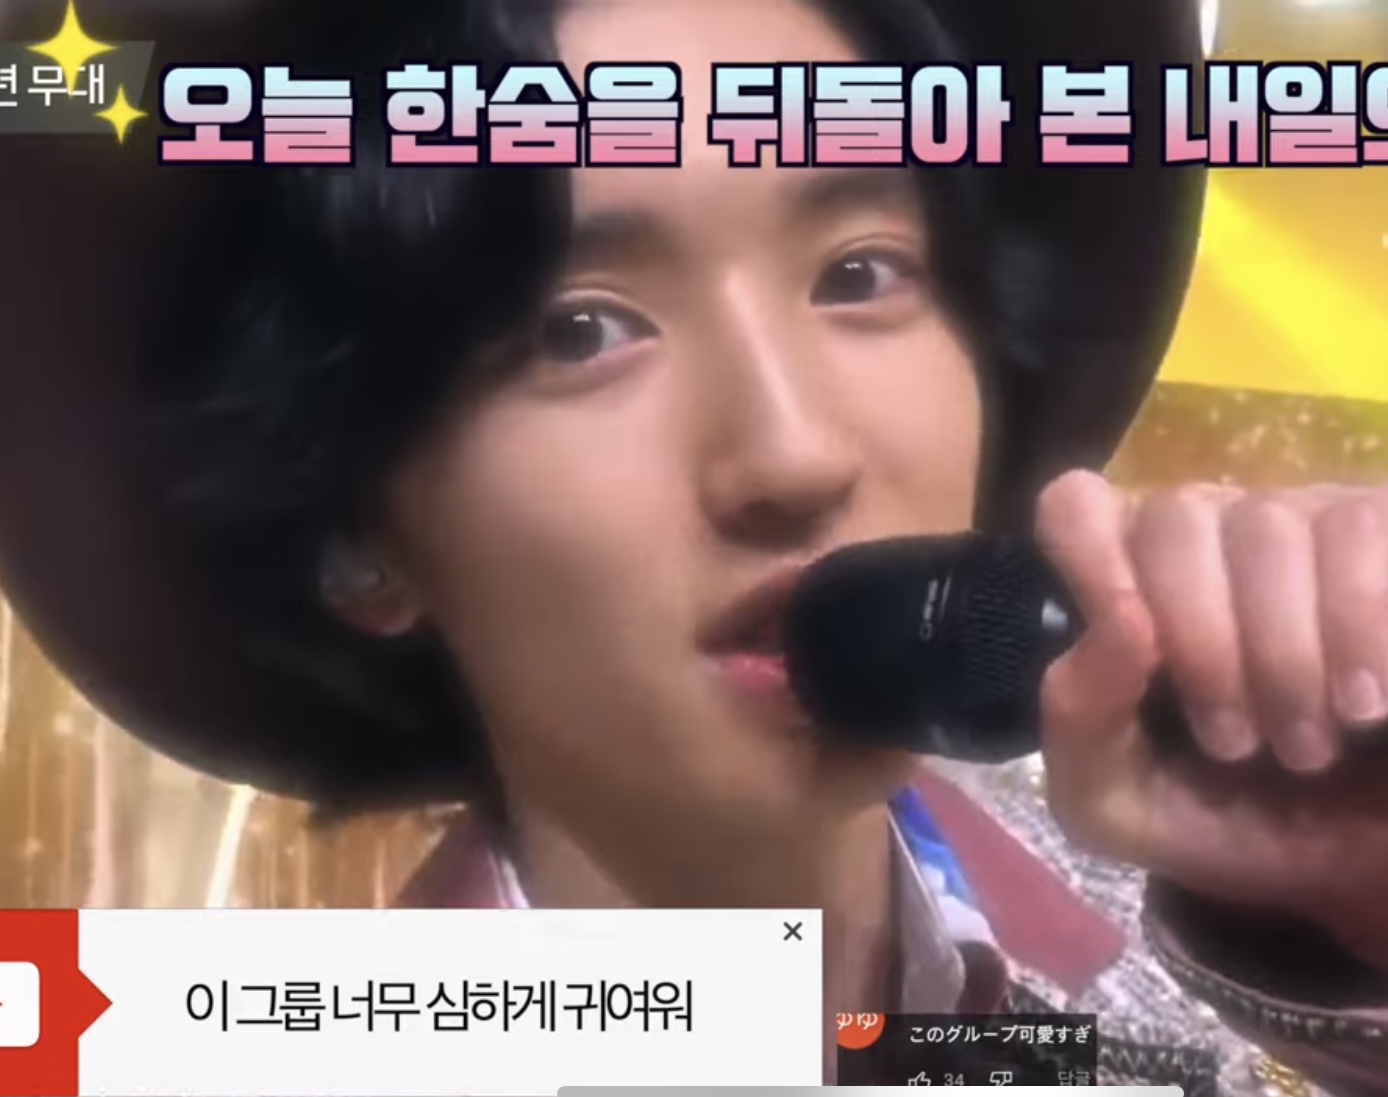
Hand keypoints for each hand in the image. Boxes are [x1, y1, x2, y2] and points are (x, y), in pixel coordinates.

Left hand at [1035, 470, 1387, 970]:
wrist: (1349, 867)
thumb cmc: (1224, 817)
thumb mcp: (1116, 801)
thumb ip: (1079, 716)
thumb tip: (1123, 620)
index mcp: (1124, 583)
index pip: (1077, 507)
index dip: (1094, 561)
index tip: (1139, 648)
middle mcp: (1207, 536)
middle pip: (1175, 517)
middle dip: (1204, 643)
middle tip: (1238, 744)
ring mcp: (1302, 525)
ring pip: (1268, 524)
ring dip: (1287, 654)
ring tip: (1311, 744)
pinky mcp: (1385, 534)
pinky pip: (1362, 528)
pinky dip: (1361, 627)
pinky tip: (1371, 705)